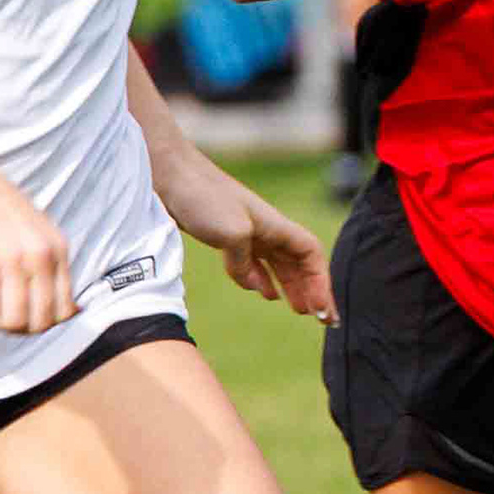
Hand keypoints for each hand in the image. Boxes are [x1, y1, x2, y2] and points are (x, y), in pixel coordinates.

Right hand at [0, 161, 74, 333]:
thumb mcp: (38, 232)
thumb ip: (52, 266)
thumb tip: (69, 311)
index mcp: (58, 249)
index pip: (64, 311)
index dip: (42, 322)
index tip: (22, 313)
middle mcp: (40, 254)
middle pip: (40, 322)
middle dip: (18, 327)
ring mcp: (11, 256)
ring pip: (13, 320)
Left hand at [163, 162, 332, 320]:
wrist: (170, 173)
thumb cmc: (204, 196)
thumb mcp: (231, 233)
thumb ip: (246, 264)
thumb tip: (255, 286)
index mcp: (275, 226)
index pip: (311, 255)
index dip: (321, 282)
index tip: (322, 310)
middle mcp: (267, 230)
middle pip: (300, 263)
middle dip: (313, 290)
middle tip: (323, 319)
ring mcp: (247, 233)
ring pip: (279, 265)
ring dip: (292, 287)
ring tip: (300, 310)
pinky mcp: (226, 237)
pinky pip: (254, 264)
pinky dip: (263, 280)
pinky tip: (266, 293)